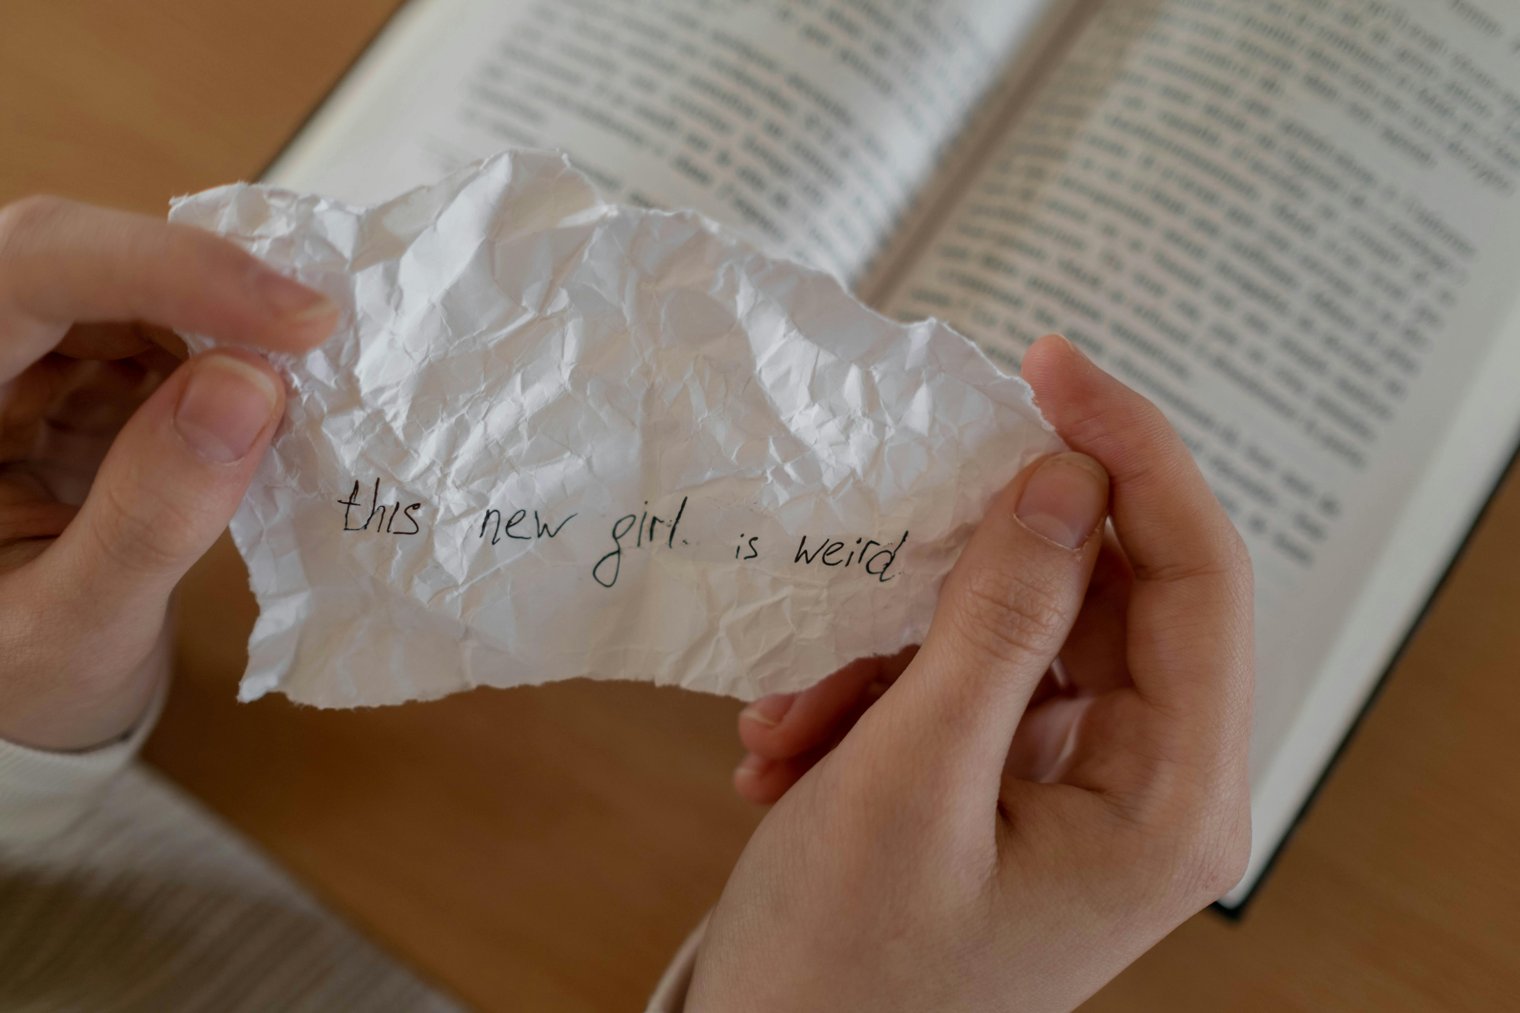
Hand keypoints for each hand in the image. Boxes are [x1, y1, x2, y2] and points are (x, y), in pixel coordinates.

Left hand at [0, 197, 335, 750]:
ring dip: (225, 318)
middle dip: (205, 283)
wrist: (23, 700)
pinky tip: (276, 394)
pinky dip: (229, 353)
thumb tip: (251, 386)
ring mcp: (19, 366)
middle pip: (78, 257)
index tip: (292, 317)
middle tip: (320, 331)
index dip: (163, 267)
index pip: (25, 270)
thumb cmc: (21, 681)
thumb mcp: (74, 624)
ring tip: (308, 370)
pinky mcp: (72, 381)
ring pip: (126, 285)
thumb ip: (150, 517)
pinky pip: (157, 331)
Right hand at [693, 335, 1252, 1010]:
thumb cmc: (844, 970)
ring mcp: (1088, 790)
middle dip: (964, 574)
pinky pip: (970, 685)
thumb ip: (995, 621)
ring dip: (893, 649)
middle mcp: (1154, 790)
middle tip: (872, 555)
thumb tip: (1063, 481)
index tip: (1047, 366)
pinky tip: (793, 747)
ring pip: (1017, 633)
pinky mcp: (1022, 789)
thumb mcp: (909, 781)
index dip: (1131, 451)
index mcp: (1171, 804)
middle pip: (1101, 595)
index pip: (1196, 573)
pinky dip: (880, 692)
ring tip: (794, 716)